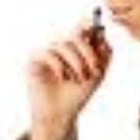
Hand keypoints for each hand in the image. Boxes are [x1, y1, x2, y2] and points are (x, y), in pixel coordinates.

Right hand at [28, 21, 110, 139]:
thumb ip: (104, 55)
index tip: (97, 26)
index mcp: (75, 49)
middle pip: (75, 36)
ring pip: (63, 45)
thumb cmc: (77, 95)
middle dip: (88, 51)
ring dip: (76, 62)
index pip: (82, 29)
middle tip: (94, 68)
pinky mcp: (35, 60)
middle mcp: (61, 48)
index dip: (89, 24)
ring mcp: (47, 53)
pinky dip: (59, 65)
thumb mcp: (97, 75)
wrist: (61, 114)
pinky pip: (48, 54)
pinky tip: (63, 77)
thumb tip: (103, 35)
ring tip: (79, 78)